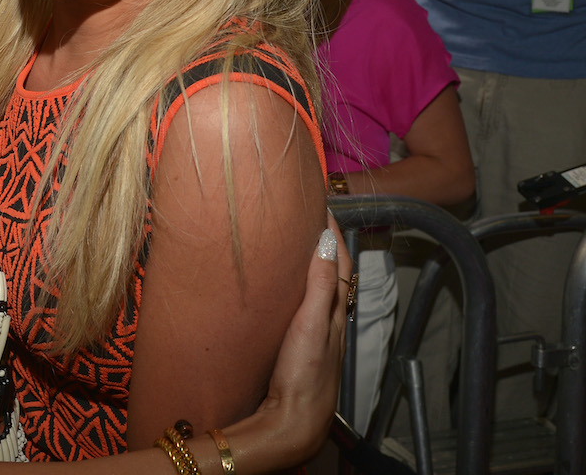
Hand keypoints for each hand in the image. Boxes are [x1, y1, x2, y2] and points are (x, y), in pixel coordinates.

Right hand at [251, 212, 351, 460]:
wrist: (293, 421)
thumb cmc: (304, 374)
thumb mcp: (312, 323)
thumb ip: (319, 284)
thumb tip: (325, 240)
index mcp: (336, 311)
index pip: (339, 261)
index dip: (332, 233)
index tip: (320, 205)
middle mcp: (331, 320)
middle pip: (334, 273)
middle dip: (325, 243)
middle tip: (308, 217)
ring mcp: (317, 333)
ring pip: (321, 289)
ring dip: (314, 264)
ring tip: (297, 242)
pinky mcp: (302, 344)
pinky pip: (307, 304)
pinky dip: (302, 286)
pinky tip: (287, 289)